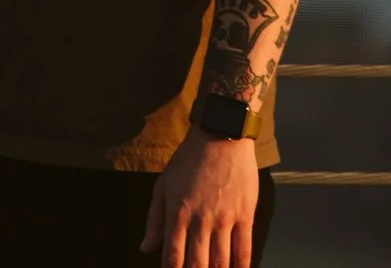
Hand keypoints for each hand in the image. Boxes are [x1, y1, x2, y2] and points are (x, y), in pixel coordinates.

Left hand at [142, 131, 258, 267]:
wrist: (220, 137)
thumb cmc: (188, 161)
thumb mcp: (163, 185)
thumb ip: (154, 219)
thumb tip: (145, 248)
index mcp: (177, 212)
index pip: (173, 255)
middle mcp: (200, 219)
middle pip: (198, 263)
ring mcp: (225, 219)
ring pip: (221, 261)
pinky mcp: (245, 215)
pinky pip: (245, 250)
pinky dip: (241, 267)